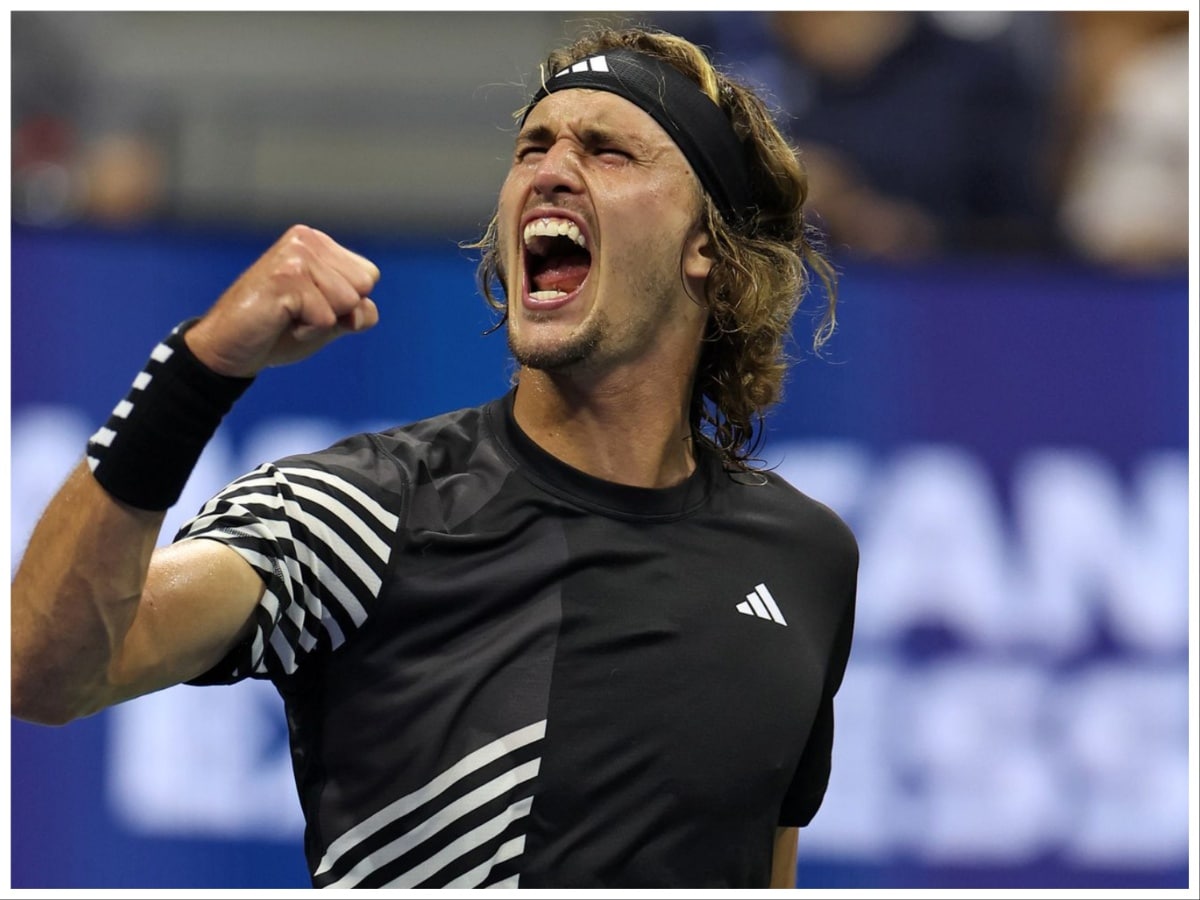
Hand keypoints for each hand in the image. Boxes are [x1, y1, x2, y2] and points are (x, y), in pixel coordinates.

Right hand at [184, 225, 380, 376]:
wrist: (229, 348)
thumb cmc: (277, 331)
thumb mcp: (329, 321)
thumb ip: (357, 312)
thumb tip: (364, 310)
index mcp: (317, 243)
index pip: (369, 276)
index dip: (348, 304)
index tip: (311, 307)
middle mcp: (306, 240)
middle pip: (363, 286)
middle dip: (336, 311)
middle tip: (298, 313)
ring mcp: (295, 256)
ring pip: (348, 301)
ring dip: (320, 322)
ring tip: (288, 316)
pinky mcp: (286, 277)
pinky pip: (326, 318)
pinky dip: (308, 331)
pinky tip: (279, 321)